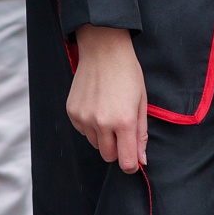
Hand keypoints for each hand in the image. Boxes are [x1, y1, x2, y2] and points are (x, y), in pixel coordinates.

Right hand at [68, 24, 147, 172]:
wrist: (103, 49)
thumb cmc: (127, 74)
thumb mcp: (141, 103)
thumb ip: (141, 135)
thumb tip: (141, 160)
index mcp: (124, 121)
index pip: (125, 162)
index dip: (130, 164)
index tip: (133, 160)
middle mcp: (102, 123)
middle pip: (108, 156)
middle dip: (117, 149)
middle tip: (122, 130)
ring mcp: (84, 118)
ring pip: (95, 144)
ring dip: (103, 136)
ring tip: (109, 112)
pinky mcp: (72, 112)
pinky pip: (83, 131)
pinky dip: (91, 125)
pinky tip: (97, 106)